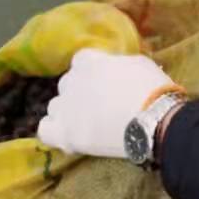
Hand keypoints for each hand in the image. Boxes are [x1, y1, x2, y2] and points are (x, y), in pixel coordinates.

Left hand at [38, 49, 177, 157]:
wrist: (153, 120)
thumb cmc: (152, 89)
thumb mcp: (138, 64)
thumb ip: (118, 64)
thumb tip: (116, 70)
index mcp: (88, 61)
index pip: (80, 61)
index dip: (92, 72)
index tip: (105, 84)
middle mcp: (71, 80)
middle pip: (67, 84)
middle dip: (80, 93)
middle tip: (101, 107)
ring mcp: (65, 107)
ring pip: (56, 107)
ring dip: (68, 113)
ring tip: (88, 126)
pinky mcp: (64, 133)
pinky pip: (45, 131)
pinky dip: (54, 133)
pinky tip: (70, 137)